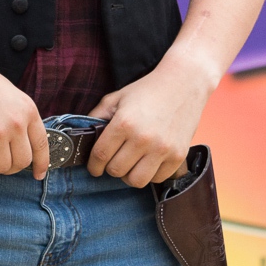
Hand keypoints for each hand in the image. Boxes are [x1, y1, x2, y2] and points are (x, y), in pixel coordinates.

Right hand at [0, 43, 48, 178]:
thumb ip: (16, 116)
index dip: (41, 163)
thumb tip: (18, 143)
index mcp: (27, 109)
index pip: (41, 144)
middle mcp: (16, 123)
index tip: (38, 175)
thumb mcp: (7, 93)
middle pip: (21, 162)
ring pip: (0, 167)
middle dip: (8, 168)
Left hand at [86, 53, 214, 186]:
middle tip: (113, 161)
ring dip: (129, 175)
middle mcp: (143, 138)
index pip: (100, 155)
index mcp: (124, 123)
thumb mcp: (116, 98)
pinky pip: (157, 179)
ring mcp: (162, 149)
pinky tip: (148, 162)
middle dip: (110, 168)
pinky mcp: (178, 156)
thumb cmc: (146, 90)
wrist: (183, 84)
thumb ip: (96, 116)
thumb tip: (83, 135)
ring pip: (136, 181)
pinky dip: (150, 174)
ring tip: (130, 164)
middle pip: (116, 170)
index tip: (94, 168)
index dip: (93, 165)